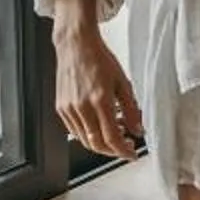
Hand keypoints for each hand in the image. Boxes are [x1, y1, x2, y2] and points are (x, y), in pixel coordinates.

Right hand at [53, 6, 143, 160]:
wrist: (76, 45)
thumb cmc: (99, 59)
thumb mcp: (123, 82)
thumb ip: (131, 109)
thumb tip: (138, 129)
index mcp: (100, 100)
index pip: (112, 138)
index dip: (123, 151)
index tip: (132, 154)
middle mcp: (82, 107)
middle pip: (97, 144)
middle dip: (113, 151)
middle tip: (126, 147)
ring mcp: (69, 109)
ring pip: (85, 140)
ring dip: (101, 144)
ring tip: (115, 135)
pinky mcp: (61, 108)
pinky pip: (75, 130)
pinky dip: (88, 135)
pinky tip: (100, 126)